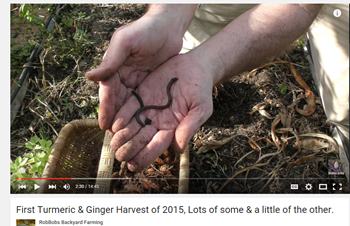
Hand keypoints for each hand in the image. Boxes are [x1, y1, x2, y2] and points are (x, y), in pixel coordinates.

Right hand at [85, 11, 185, 129]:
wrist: (169, 27)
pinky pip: (142, 99)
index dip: (105, 108)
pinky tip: (141, 123)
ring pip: (128, 102)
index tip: (103, 125)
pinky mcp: (148, 82)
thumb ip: (111, 61)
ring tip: (126, 135)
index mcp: (114, 66)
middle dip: (114, 117)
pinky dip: (140, 111)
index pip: (108, 91)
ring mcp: (135, 78)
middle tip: (114, 136)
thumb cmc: (146, 30)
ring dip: (126, 118)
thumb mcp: (126, 42)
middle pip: (117, 100)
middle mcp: (122, 74)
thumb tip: (89, 77)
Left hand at [109, 54, 213, 170]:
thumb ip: (190, 127)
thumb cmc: (201, 90)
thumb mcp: (201, 108)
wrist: (195, 67)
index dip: (145, 157)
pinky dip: (121, 117)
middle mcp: (157, 122)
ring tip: (113, 144)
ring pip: (132, 126)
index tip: (133, 165)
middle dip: (130, 149)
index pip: (156, 146)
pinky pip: (129, 108)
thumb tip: (179, 148)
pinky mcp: (141, 95)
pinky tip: (114, 125)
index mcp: (172, 128)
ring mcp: (148, 109)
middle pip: (141, 139)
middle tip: (119, 156)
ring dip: (122, 136)